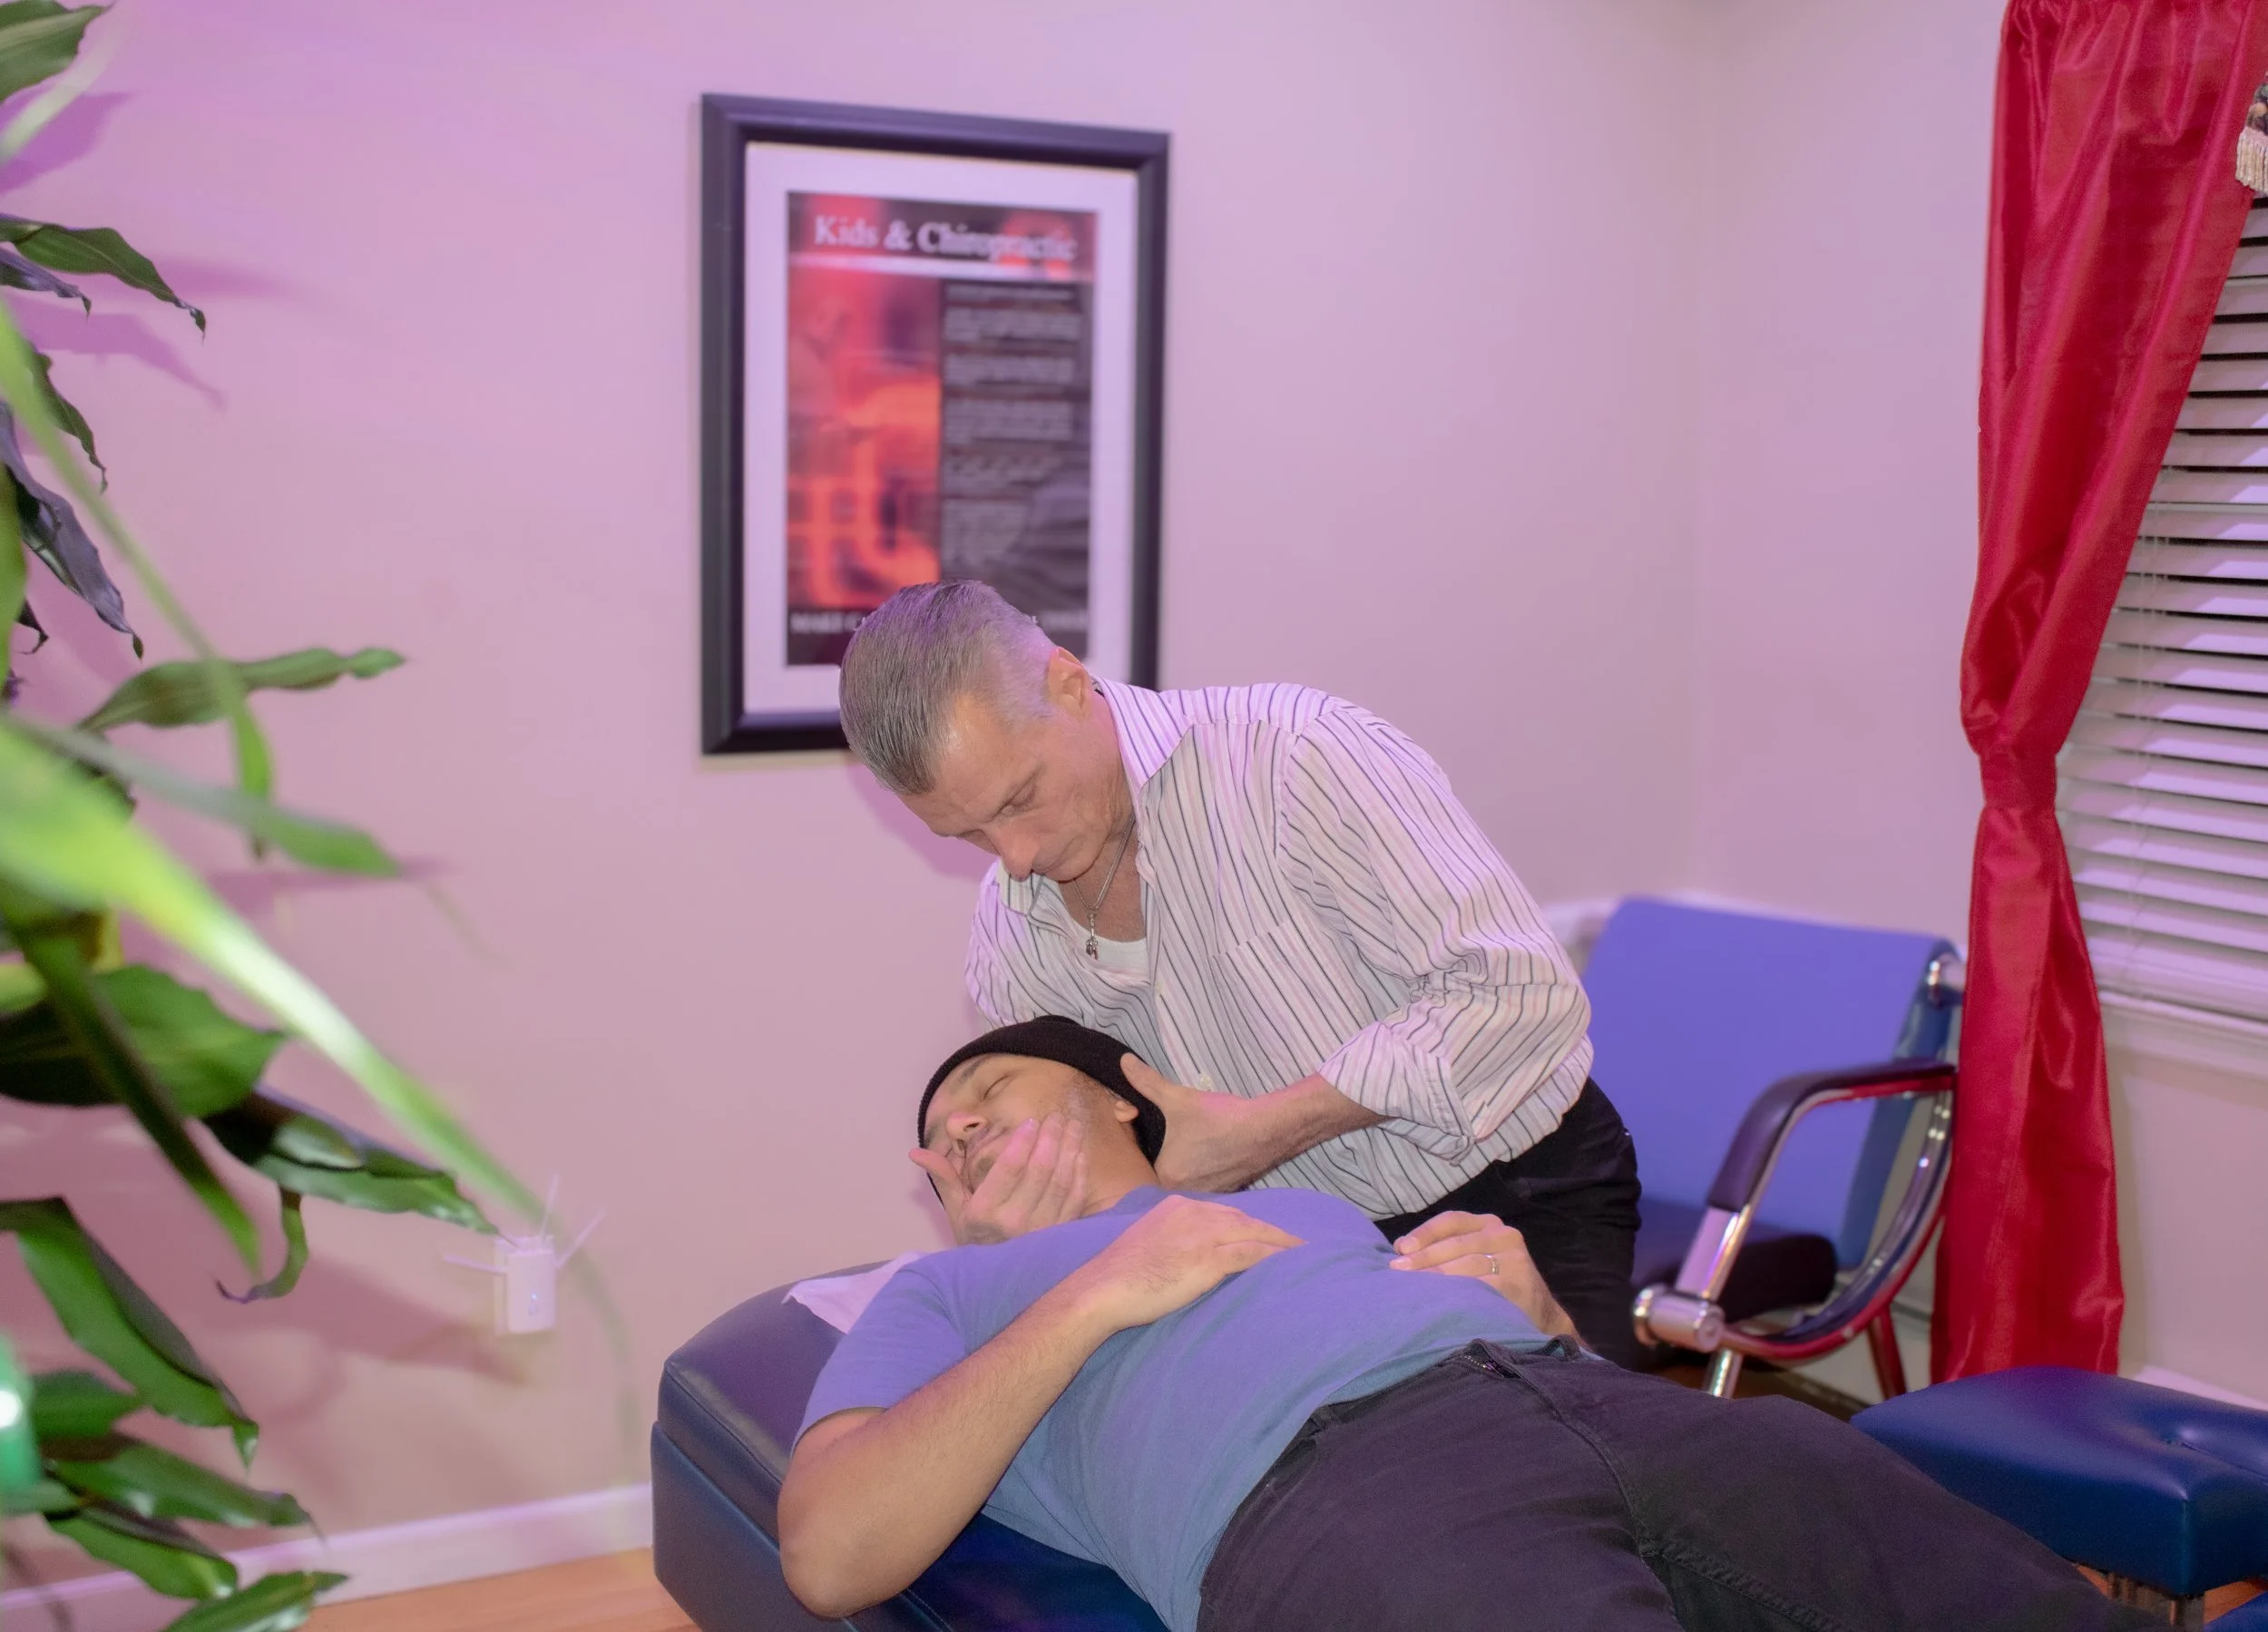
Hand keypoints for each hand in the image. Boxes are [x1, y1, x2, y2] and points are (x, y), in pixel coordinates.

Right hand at [910, 1113, 1089, 1244]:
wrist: (996, 1279)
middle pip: (1039, 1171)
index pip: (1008, 1169)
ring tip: (1071, 1125)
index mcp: (984, 1212)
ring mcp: (1040, 1230)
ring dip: (1069, 1148)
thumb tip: (915, 1152)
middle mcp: (1014, 1222)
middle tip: (1054, 1116)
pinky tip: (1079, 1151)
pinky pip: (1075, 1197)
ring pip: (1061, 1181)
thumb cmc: (974, 1236)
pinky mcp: (1060, 1234)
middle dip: (1050, 1138)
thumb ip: (943, 1177)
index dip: (1021, 1142)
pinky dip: (1079, 1172)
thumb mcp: (955, 1209)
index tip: (1030, 1121)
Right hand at [1062, 1194, 1301, 1333]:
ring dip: (1282, 1244)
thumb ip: (1174, 1242)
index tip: (1269, 1235)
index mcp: (1176, 1206)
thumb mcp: (1148, 1245)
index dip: (1250, 1224)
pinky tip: (1292, 1264)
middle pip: (1244, 1218)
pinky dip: (1275, 1257)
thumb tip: (1190, 1258)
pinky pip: (1251, 1253)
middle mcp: (1191, 1211)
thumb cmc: (1119, 1278)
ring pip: (1254, 1232)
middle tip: (1299, 1243)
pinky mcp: (1207, 1257)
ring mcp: (1201, 1233)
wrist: (1101, 1290)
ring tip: (1305, 1253)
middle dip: (1273, 1231)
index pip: (1224, 1212)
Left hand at [1125, 1056, 1259, 1191]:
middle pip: (1164, 1175)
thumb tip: (1124, 1062)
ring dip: (1186, 1166)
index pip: (1144, 1165)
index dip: (1146, 1148)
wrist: (1268, 1129)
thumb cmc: (1219, 1118)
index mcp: (1166, 1177)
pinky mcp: (1227, 1191)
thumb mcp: (1178, 1098)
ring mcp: (1208, 1195)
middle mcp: (1185, 1194)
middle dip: (1165, 1157)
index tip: (1152, 1134)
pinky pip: (1206, 1183)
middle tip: (1173, 1137)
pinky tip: (1211, 1152)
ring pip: (1186, 1180)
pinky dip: (1205, 1170)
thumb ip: (1147, 1082)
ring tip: (1192, 1144)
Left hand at [1389, 1211, 1579, 1340]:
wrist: (1540, 1313)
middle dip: (1424, 1258)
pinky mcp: (1520, 1283)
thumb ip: (1444, 1249)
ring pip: (1468, 1265)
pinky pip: (1484, 1288)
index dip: (1424, 1233)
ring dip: (1438, 1277)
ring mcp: (1515, 1259)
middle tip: (1398, 1271)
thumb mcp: (1473, 1256)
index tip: (1400, 1248)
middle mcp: (1503, 1235)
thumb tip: (1400, 1248)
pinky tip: (1442, 1303)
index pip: (1451, 1221)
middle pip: (1456, 1244)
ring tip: (1414, 1288)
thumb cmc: (1495, 1282)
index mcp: (1487, 1224)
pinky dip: (1461, 1294)